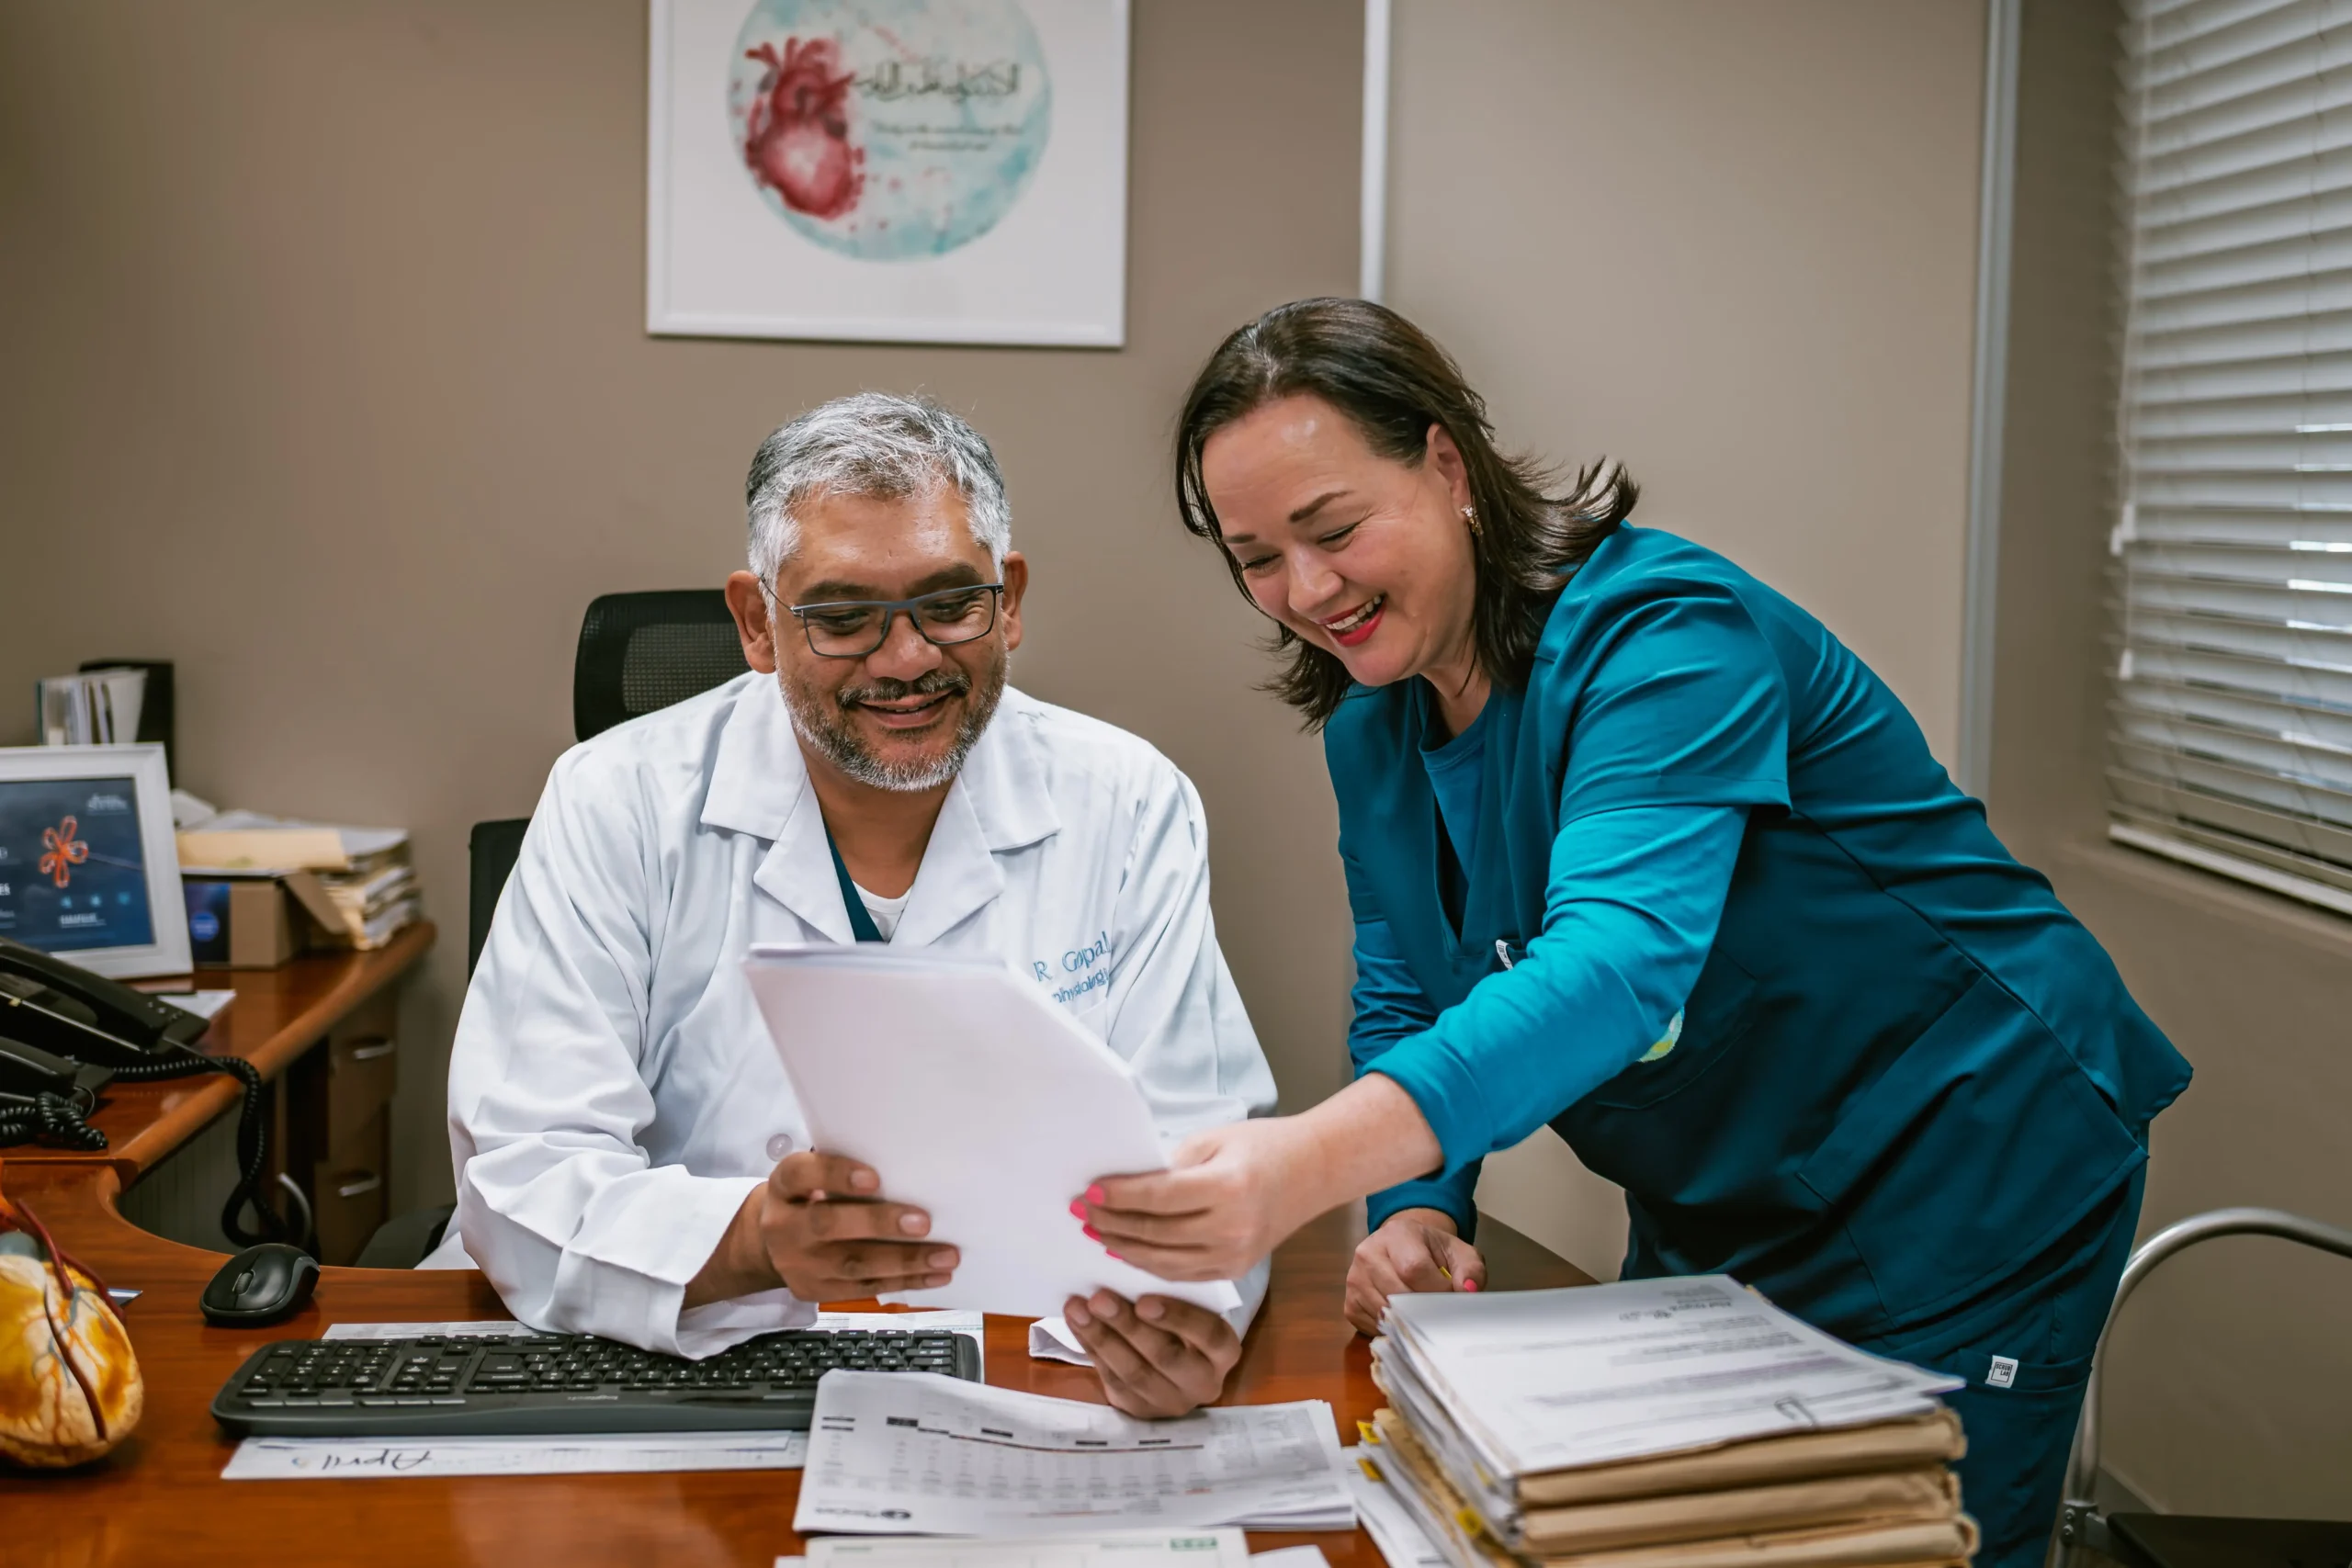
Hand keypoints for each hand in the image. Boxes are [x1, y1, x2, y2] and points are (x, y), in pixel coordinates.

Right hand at [686, 1152, 957, 1307]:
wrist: (772, 1243)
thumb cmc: (811, 1198)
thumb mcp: (814, 1177)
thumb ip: (846, 1171)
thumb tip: (911, 1171)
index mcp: (784, 1185)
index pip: (801, 1174)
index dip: (836, 1174)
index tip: (874, 1177)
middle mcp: (783, 1225)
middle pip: (827, 1224)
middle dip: (879, 1224)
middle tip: (924, 1222)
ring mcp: (796, 1263)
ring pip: (852, 1264)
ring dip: (905, 1261)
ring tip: (945, 1256)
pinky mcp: (813, 1290)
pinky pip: (864, 1288)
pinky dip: (904, 1281)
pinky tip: (934, 1275)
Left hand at [1062, 1290, 1241, 1417]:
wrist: (1177, 1368)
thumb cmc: (1184, 1324)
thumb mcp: (1192, 1309)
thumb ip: (1172, 1296)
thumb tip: (1129, 1270)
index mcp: (1224, 1351)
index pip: (1208, 1334)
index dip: (1177, 1318)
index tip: (1144, 1300)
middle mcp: (1204, 1382)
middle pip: (1165, 1356)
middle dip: (1128, 1326)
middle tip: (1099, 1298)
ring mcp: (1171, 1401)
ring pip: (1134, 1372)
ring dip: (1102, 1337)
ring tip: (1077, 1308)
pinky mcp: (1141, 1410)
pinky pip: (1113, 1380)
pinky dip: (1091, 1349)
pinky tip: (1077, 1324)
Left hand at [1076, 1078, 1445, 1282]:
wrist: (1313, 1171)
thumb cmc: (1262, 1145)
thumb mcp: (1213, 1140)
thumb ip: (1170, 1165)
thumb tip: (1122, 1184)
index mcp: (1227, 1188)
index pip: (1158, 1197)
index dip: (1118, 1196)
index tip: (1088, 1192)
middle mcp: (1232, 1228)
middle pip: (1155, 1232)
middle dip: (1112, 1223)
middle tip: (1080, 1213)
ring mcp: (1236, 1255)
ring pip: (1164, 1261)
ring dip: (1124, 1248)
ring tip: (1095, 1233)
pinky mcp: (1235, 1269)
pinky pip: (1182, 1273)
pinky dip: (1149, 1264)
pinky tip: (1127, 1250)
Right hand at [1344, 1209, 1484, 1335]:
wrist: (1406, 1249)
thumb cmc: (1434, 1253)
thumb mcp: (1460, 1253)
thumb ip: (1471, 1270)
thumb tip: (1467, 1291)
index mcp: (1396, 1234)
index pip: (1414, 1269)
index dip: (1436, 1290)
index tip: (1450, 1296)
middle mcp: (1368, 1253)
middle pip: (1398, 1295)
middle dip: (1425, 1310)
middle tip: (1439, 1311)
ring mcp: (1355, 1280)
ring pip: (1386, 1314)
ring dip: (1410, 1322)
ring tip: (1423, 1313)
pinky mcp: (1349, 1304)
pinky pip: (1374, 1327)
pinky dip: (1394, 1330)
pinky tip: (1405, 1318)